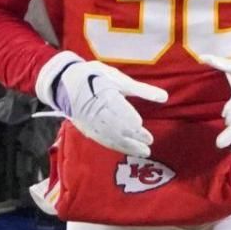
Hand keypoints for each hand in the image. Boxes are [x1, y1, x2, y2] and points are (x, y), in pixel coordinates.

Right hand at [46, 56, 169, 157]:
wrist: (66, 82)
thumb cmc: (96, 77)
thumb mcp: (119, 79)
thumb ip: (142, 90)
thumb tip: (164, 97)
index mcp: (106, 97)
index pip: (122, 115)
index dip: (134, 126)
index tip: (146, 134)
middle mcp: (98, 113)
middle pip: (118, 129)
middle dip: (134, 139)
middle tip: (149, 146)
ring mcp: (91, 123)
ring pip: (111, 138)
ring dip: (127, 146)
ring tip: (142, 152)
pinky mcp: (87, 129)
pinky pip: (103, 140)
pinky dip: (116, 146)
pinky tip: (125, 149)